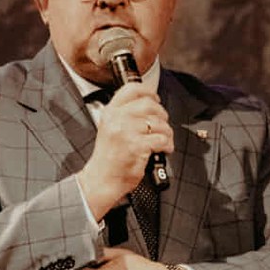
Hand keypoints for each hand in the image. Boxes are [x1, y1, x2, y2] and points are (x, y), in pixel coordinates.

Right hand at [77, 87, 173, 219]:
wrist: (102, 180)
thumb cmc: (109, 158)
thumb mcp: (110, 128)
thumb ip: (125, 115)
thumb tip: (150, 105)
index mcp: (110, 112)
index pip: (132, 89)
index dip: (149, 92)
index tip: (156, 100)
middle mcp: (117, 119)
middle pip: (150, 105)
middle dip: (162, 115)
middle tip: (162, 125)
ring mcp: (127, 132)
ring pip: (159, 123)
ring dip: (167, 133)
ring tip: (163, 140)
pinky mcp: (137, 147)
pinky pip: (162, 139)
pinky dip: (167, 145)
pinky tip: (163, 150)